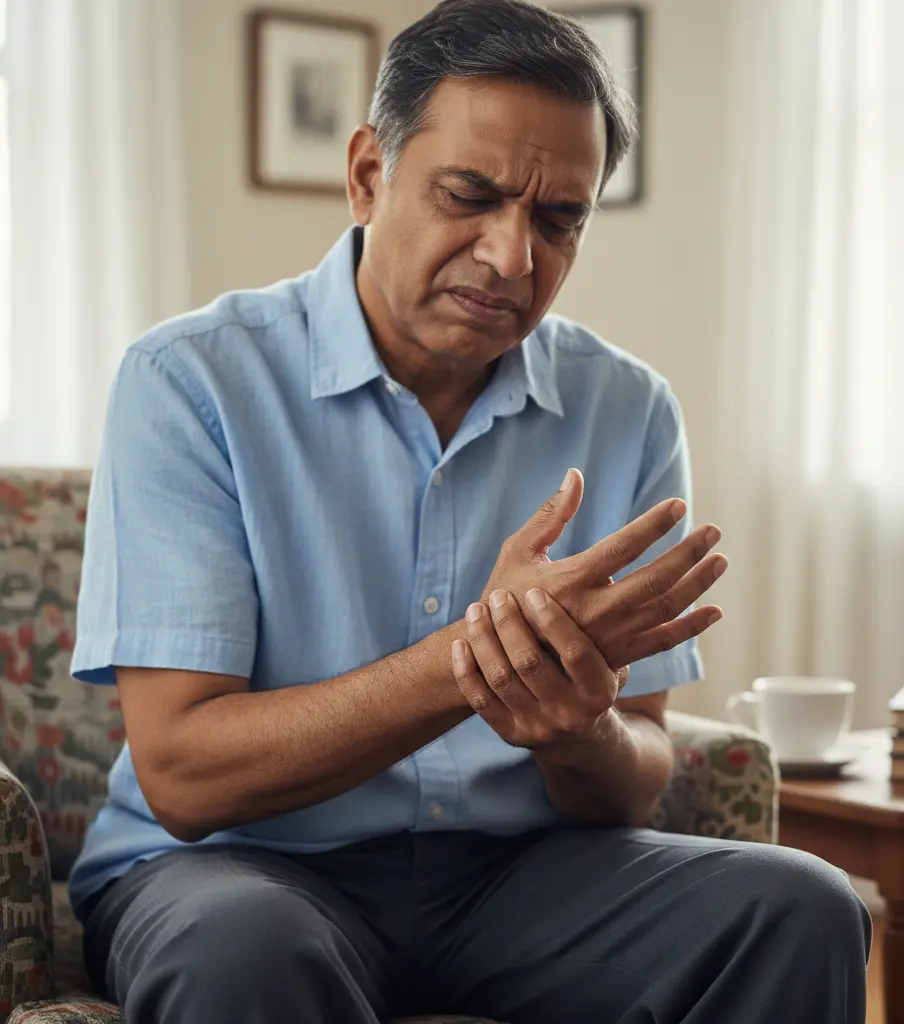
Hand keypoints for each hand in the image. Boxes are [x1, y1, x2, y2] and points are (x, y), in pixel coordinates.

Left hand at [452, 587, 629, 761]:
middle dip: (509, 624)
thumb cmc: (591, 675)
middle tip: (498, 595)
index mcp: (600, 691)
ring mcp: (538, 727)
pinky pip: (480, 701)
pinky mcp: (510, 734)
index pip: (575, 652)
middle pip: (530, 663)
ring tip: (476, 609)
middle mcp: (570, 714)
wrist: (578, 734)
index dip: (552, 620)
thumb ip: (608, 622)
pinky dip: (466, 669)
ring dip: (483, 639)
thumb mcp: (612, 656)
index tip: (533, 592)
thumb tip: (604, 573)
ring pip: (501, 678)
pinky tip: (460, 642)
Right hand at [481, 468, 726, 668]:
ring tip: (720, 561)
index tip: (677, 506)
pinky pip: (661, 643)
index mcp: (572, 579)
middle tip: (713, 531)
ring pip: (665, 608)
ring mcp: (609, 637)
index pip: (624, 546)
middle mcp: (596, 609)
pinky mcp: (615, 658)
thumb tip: (574, 475)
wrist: (499, 659)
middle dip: (689, 552)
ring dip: (697, 584)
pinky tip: (714, 612)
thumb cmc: (506, 596)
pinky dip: (691, 628)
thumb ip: (550, 514)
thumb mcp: (518, 550)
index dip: (654, 524)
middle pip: (656, 577)